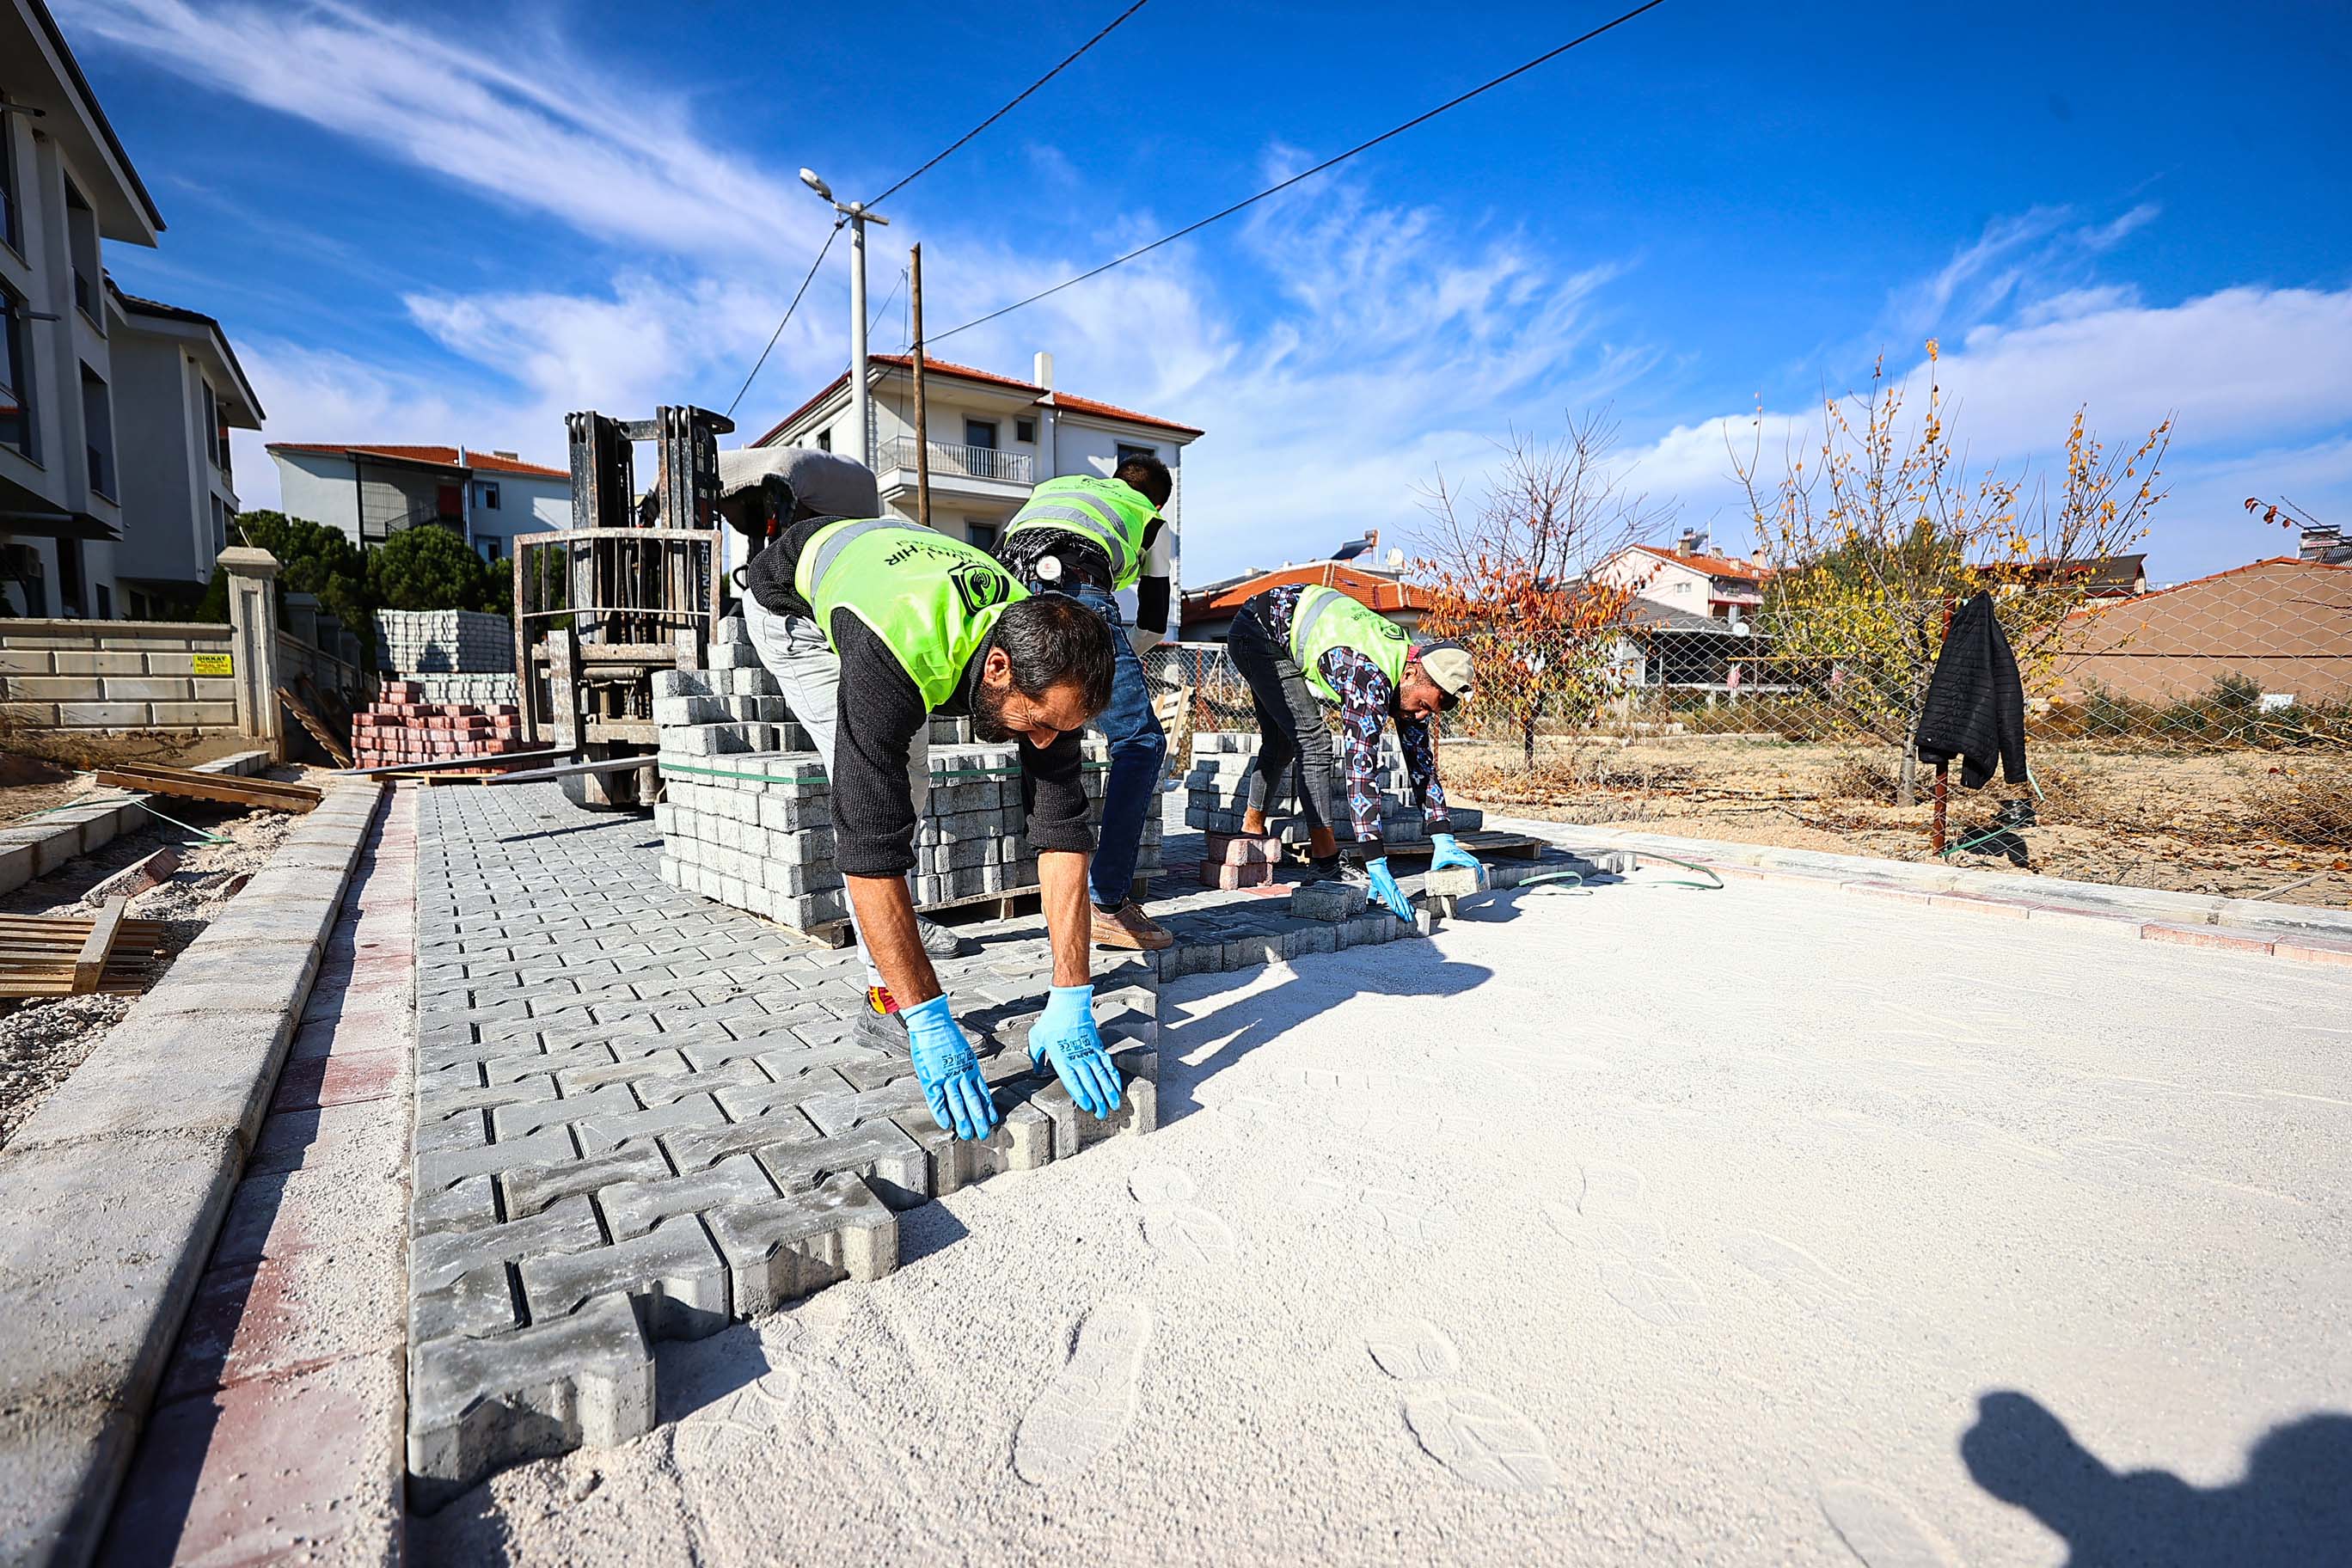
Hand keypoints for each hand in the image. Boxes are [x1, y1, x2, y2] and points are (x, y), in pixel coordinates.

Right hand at [901, 994, 999, 1140]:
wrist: (932, 1023)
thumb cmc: (946, 1035)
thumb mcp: (963, 1051)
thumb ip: (966, 1065)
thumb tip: (968, 1077)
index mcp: (971, 1067)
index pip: (982, 1092)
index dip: (987, 1107)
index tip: (992, 1119)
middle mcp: (961, 1074)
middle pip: (973, 1101)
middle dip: (979, 1119)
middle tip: (983, 1134)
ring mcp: (946, 1077)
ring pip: (958, 1103)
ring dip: (964, 1120)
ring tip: (968, 1134)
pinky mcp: (931, 1078)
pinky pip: (937, 1099)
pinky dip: (942, 1113)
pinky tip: (947, 1124)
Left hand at [1028, 983, 1123, 1117]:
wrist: (1069, 1003)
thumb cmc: (1051, 1021)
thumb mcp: (1036, 1039)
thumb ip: (1036, 1057)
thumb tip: (1037, 1070)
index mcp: (1062, 1060)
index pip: (1073, 1083)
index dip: (1082, 1096)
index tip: (1088, 1107)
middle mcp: (1078, 1058)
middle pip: (1090, 1084)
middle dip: (1098, 1100)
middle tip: (1103, 1114)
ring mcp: (1089, 1052)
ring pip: (1102, 1076)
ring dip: (1109, 1092)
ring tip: (1114, 1104)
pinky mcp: (1097, 1046)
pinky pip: (1107, 1064)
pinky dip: (1113, 1075)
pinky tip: (1117, 1085)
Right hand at [1364, 857, 1414, 921]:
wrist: (1376, 866)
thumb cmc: (1375, 875)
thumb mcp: (1373, 888)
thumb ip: (1373, 896)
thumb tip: (1371, 904)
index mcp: (1390, 891)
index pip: (1398, 901)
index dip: (1403, 908)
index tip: (1406, 915)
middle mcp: (1393, 890)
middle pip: (1401, 902)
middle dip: (1406, 911)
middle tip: (1410, 919)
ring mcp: (1393, 888)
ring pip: (1400, 901)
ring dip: (1404, 909)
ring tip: (1408, 916)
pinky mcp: (1391, 886)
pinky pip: (1396, 897)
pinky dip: (1400, 903)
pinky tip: (1402, 908)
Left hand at [1428, 832, 1485, 887]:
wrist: (1443, 842)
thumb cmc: (1440, 852)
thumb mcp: (1436, 862)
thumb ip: (1435, 870)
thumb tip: (1433, 879)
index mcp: (1456, 857)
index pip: (1467, 863)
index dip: (1472, 869)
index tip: (1475, 875)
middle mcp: (1462, 856)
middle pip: (1474, 863)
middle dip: (1478, 872)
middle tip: (1479, 881)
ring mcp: (1465, 855)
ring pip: (1475, 862)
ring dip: (1479, 870)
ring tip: (1480, 879)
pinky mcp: (1466, 855)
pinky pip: (1474, 861)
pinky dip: (1478, 866)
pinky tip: (1479, 872)